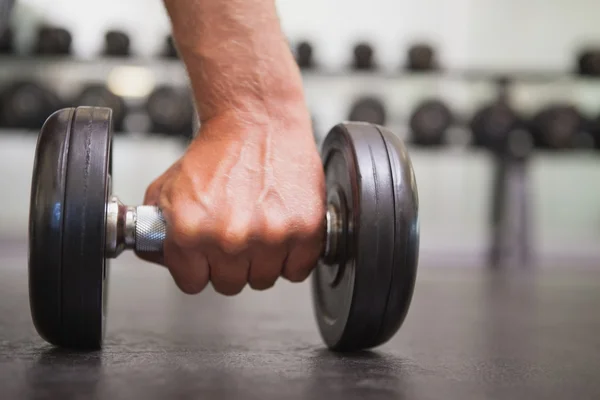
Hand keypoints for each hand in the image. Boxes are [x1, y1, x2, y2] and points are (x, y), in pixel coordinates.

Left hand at [139, 106, 325, 294]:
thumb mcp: (168, 188)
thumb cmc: (218, 153)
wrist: (257, 122)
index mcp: (190, 230)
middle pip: (229, 285)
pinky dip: (293, 257)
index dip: (200, 267)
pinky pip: (297, 271)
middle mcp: (230, 237)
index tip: (208, 255)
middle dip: (231, 264)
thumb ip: (156, 228)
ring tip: (260, 227)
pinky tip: (282, 230)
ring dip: (262, 261)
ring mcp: (271, 236)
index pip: (193, 283)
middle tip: (236, 234)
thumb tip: (156, 255)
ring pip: (264, 280)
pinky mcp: (305, 230)